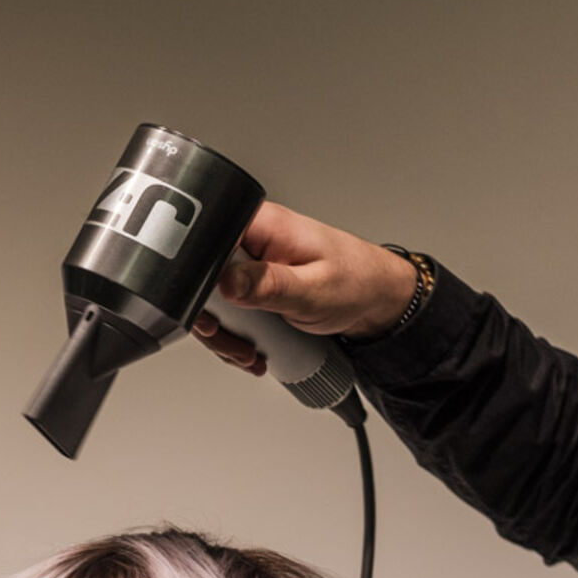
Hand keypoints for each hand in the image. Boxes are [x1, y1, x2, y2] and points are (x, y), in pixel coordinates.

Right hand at [189, 201, 417, 374]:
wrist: (378, 299)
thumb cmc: (358, 283)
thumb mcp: (312, 290)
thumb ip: (267, 286)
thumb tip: (226, 282)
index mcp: (262, 225)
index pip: (204, 246)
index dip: (199, 287)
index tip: (217, 318)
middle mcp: (252, 240)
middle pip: (203, 281)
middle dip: (216, 322)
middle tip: (238, 344)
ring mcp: (252, 262)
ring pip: (212, 301)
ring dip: (227, 335)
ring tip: (249, 352)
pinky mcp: (254, 282)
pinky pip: (229, 309)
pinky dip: (237, 334)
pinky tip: (253, 347)